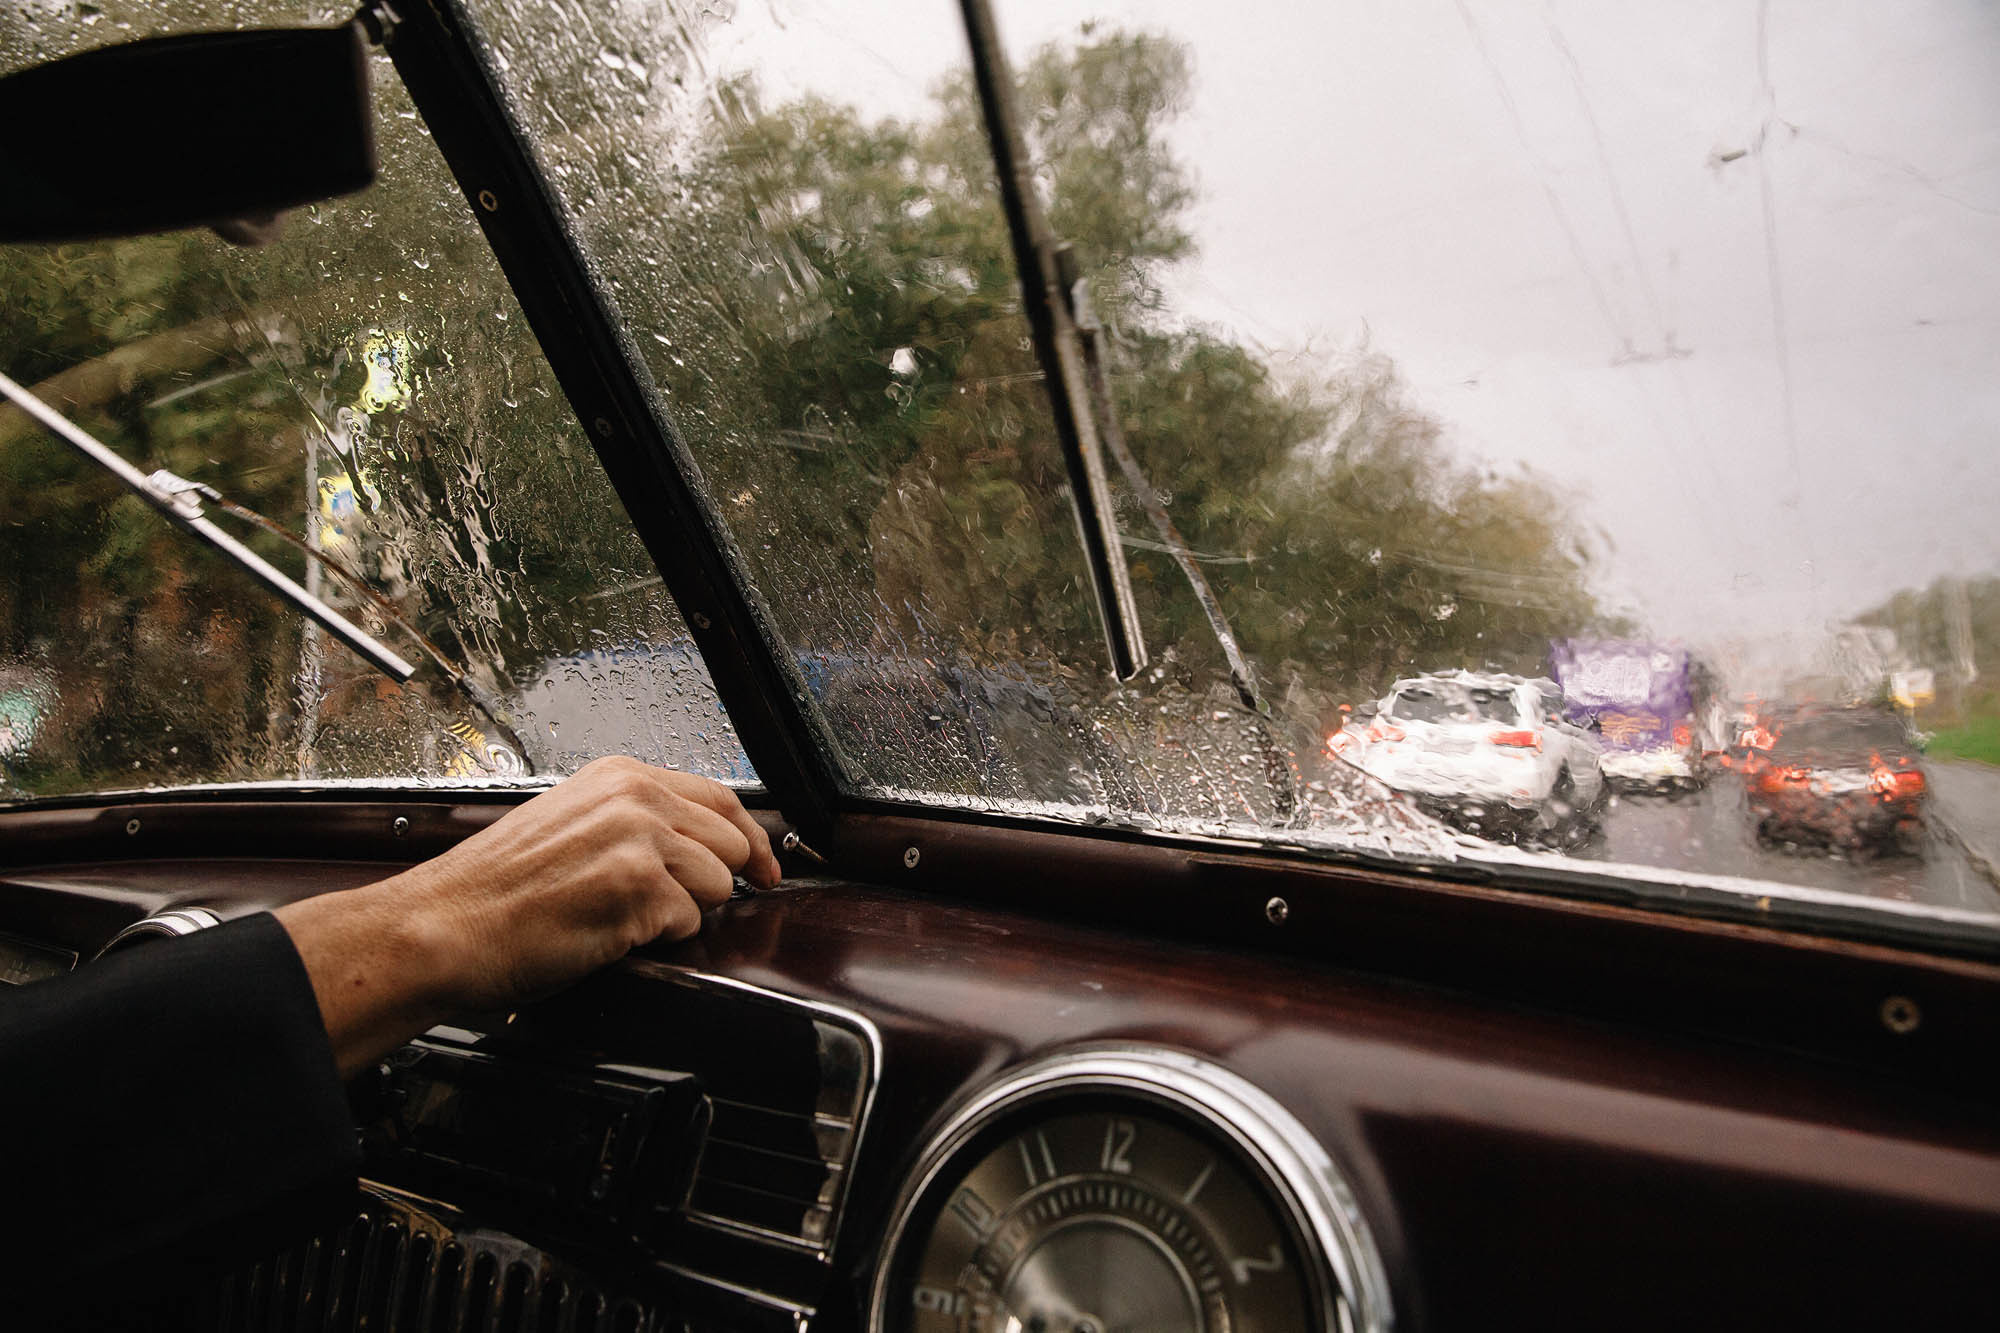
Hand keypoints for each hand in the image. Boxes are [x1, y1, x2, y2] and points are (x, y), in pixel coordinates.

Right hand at [276, 757, 779, 1075]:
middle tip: (658, 906)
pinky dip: (655, 939)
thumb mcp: (572, 824)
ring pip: (717, 886)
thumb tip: (700, 843)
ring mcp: (641, 839)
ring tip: (617, 917)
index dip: (749, 840)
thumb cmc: (495, 889)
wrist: (442, 926)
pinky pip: (686, 924)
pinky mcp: (639, 887)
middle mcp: (636, 797)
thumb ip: (635, 821)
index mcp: (620, 776)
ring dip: (679, 914)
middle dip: (708, 884)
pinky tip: (607, 933)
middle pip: (730, 844)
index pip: (722, 799)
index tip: (763, 867)